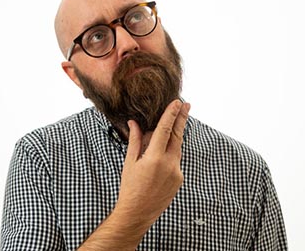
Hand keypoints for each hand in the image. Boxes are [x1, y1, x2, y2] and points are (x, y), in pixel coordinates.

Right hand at [116, 99, 189, 224]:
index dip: (171, 114)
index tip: (177, 103)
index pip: (165, 130)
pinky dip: (171, 152)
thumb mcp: (129, 162)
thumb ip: (135, 140)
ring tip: (172, 125)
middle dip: (182, 118)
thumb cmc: (130, 187)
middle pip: (178, 135)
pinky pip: (177, 160)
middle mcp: (169, 164)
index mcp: (154, 158)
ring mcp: (177, 173)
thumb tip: (134, 123)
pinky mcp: (180, 180)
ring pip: (178, 148)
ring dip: (176, 136)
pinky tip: (162, 153)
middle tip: (186, 105)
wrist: (137, 213)